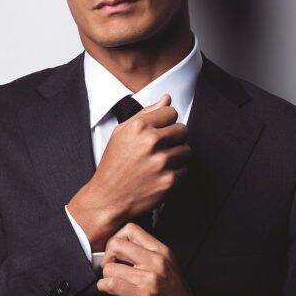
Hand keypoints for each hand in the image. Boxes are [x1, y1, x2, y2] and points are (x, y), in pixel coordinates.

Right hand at [68, 94, 190, 249]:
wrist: (109, 197)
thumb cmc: (113, 164)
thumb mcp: (122, 133)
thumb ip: (146, 113)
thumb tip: (166, 99)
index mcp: (139, 127)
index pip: (171, 112)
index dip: (166, 121)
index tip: (161, 129)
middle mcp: (151, 142)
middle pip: (183, 129)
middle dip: (175, 137)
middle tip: (162, 146)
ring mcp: (162, 162)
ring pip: (186, 150)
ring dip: (177, 155)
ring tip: (160, 161)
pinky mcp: (169, 180)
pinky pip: (184, 169)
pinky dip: (175, 172)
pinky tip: (160, 174)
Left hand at [96, 223, 208, 295]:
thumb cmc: (172, 291)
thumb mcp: (166, 263)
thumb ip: (147, 251)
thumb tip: (118, 244)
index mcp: (161, 251)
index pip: (130, 229)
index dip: (117, 239)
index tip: (116, 252)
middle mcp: (156, 262)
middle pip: (116, 244)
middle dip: (107, 256)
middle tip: (111, 267)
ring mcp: (150, 279)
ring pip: (110, 268)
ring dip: (106, 276)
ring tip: (114, 281)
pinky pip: (111, 284)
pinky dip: (103, 286)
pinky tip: (108, 289)